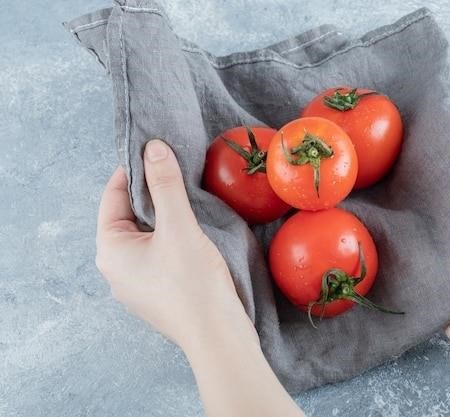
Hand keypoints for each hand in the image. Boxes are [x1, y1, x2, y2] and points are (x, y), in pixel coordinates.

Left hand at [96, 139, 255, 349]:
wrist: (218, 335)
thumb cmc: (193, 283)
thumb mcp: (179, 227)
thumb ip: (166, 185)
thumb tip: (153, 147)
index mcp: (110, 250)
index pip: (113, 196)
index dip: (134, 171)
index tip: (156, 153)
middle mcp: (115, 268)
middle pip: (128, 216)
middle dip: (152, 193)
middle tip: (177, 174)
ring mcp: (135, 284)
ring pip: (145, 236)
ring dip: (164, 216)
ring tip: (188, 200)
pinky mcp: (156, 293)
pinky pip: (156, 254)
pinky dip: (170, 238)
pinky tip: (192, 233)